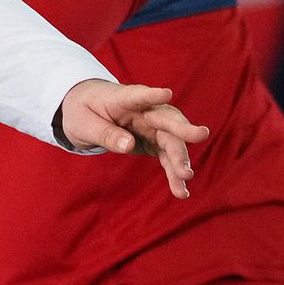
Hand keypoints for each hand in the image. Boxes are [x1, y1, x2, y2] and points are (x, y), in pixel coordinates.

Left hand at [57, 79, 209, 198]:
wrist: (85, 112)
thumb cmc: (83, 111)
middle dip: (183, 128)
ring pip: (172, 141)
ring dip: (180, 158)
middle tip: (200, 135)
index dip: (151, 94)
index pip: (137, 95)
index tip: (166, 93)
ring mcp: (151, 127)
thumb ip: (106, 133)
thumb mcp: (84, 123)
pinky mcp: (154, 142)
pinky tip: (181, 191)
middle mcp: (143, 111)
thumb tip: (129, 146)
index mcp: (121, 98)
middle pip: (166, 119)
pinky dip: (174, 173)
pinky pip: (167, 157)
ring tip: (186, 177)